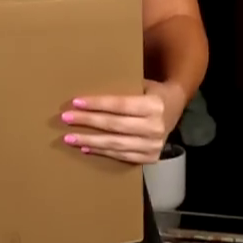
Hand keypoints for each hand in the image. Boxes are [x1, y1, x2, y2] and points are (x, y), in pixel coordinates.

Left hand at [59, 80, 184, 163]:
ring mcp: (154, 145)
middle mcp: (155, 127)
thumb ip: (122, 90)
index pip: (120, 105)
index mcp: (154, 106)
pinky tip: (86, 148)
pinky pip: (121, 156)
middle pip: (114, 125)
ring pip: (115, 144)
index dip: (97, 104)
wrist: (176, 106)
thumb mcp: (142, 84)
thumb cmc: (152, 91)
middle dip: (87, 121)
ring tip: (70, 138)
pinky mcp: (150, 157)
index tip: (76, 102)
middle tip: (66, 119)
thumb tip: (89, 94)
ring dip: (90, 140)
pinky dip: (102, 152)